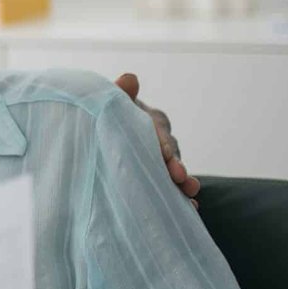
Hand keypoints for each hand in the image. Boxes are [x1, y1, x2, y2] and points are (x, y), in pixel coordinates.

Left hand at [114, 73, 200, 206]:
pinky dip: (179, 196)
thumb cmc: (103, 116)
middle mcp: (159, 138)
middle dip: (177, 168)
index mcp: (148, 119)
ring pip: (174, 171)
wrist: (95, 132)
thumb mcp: (109, 104)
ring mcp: (160, 157)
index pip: (158, 132)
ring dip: (183, 185)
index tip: (169, 162)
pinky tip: (189, 209)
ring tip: (191, 199)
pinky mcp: (157, 174)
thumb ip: (119, 94)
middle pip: (171, 153)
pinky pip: (169, 185)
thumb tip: (129, 79)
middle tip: (183, 181)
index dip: (163, 147)